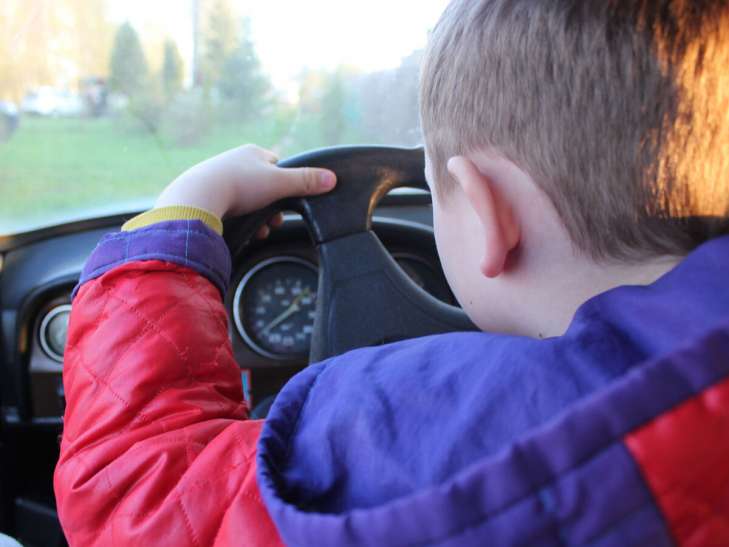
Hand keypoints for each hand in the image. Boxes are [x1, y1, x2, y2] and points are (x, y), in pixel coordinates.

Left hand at [155, 144, 336, 218]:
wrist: (197, 198)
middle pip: (263, 188)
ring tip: (260, 232)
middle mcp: (233, 162)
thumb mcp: (280, 183)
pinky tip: (242, 232)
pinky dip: (239, 222)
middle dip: (272, 208)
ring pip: (247, 202)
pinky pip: (229, 210)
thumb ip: (306, 182)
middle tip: (275, 223)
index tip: (287, 201)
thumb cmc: (240, 185)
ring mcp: (217, 179)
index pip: (277, 166)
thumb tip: (333, 178)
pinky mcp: (204, 197)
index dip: (285, 185)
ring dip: (258, 219)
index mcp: (252, 153)